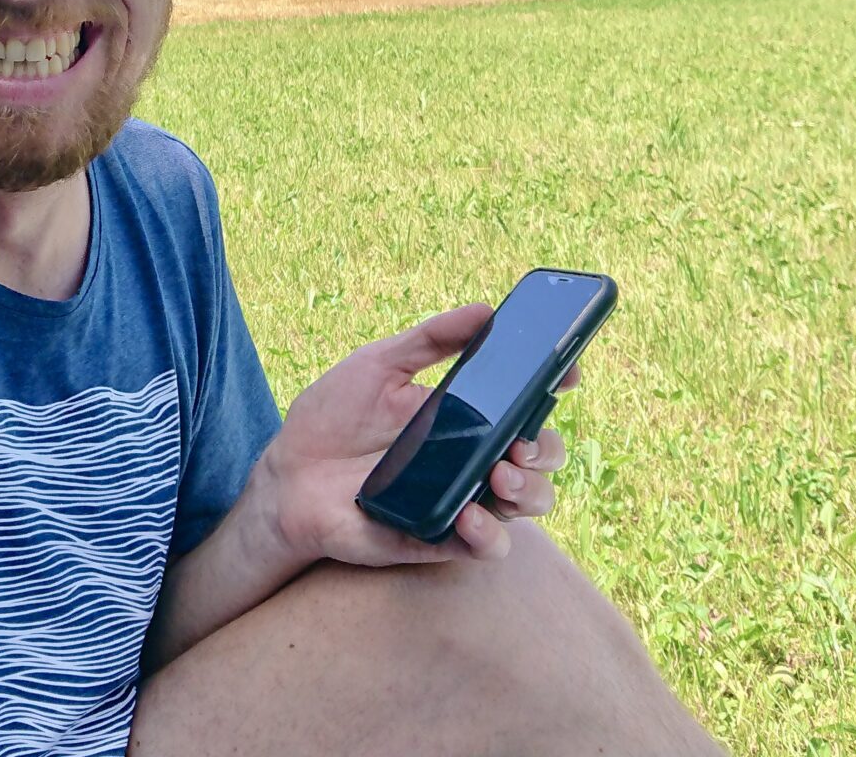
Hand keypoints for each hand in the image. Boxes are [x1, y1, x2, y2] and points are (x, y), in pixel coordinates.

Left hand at [249, 304, 572, 569]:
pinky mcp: (440, 537)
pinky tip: (468, 513)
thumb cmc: (332, 418)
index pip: (528, 403)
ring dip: (529, 489)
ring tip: (498, 476)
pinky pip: (487, 545)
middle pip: (541, 456)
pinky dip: (488, 533)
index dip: (556, 387)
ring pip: (529, 502)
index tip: (566, 372)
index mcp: (466, 414)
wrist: (288, 476)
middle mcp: (472, 457)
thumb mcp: (378, 367)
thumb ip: (429, 340)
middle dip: (546, 447)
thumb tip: (485, 310)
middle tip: (518, 441)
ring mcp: (462, 497)